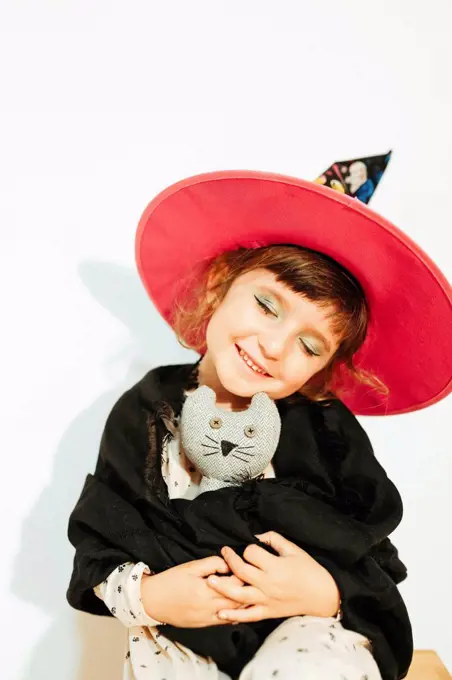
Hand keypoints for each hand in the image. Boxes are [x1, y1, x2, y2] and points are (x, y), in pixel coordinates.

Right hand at [141, 555, 245, 627]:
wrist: (151, 601)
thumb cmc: (170, 581)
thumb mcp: (190, 567)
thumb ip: (211, 564)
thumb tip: (228, 564)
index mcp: (204, 590)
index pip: (233, 584)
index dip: (241, 575)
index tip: (245, 566)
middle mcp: (208, 608)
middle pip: (237, 600)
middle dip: (246, 590)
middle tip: (252, 579)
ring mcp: (206, 619)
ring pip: (233, 614)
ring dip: (243, 604)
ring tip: (250, 592)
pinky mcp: (203, 625)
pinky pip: (224, 622)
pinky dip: (234, 614)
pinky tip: (238, 607)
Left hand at [207, 531, 340, 623]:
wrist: (323, 595)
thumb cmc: (309, 570)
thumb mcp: (294, 550)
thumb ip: (274, 539)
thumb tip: (257, 536)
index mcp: (275, 566)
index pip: (251, 553)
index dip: (248, 548)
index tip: (250, 548)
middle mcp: (268, 583)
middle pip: (241, 571)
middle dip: (229, 560)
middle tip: (223, 553)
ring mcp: (266, 600)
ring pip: (239, 594)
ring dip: (222, 587)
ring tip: (209, 580)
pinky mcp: (268, 612)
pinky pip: (248, 615)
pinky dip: (234, 615)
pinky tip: (221, 614)